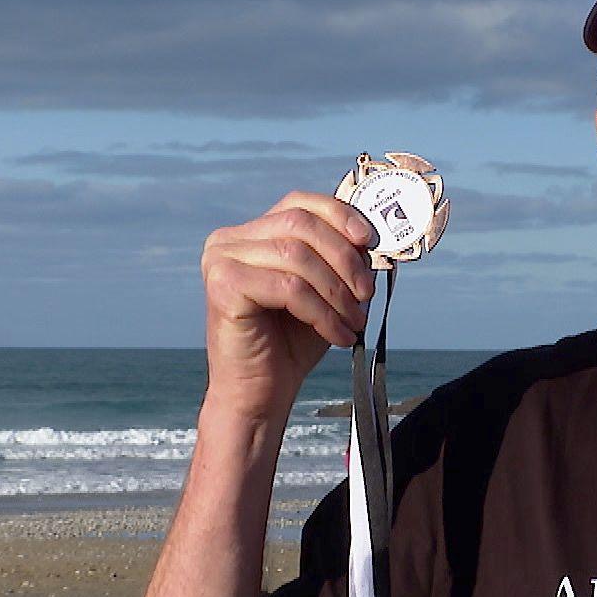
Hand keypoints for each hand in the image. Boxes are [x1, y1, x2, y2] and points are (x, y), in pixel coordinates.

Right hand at [199, 191, 375, 416]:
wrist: (260, 394)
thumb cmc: (292, 342)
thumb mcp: (325, 291)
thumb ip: (341, 259)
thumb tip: (375, 237)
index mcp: (251, 233)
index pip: (299, 203)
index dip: (339, 215)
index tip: (369, 242)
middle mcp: (229, 239)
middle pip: (301, 225)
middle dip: (344, 259)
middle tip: (366, 295)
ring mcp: (221, 260)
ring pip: (297, 257)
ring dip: (337, 292)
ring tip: (353, 322)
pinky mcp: (223, 286)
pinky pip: (288, 288)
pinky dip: (322, 313)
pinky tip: (337, 336)